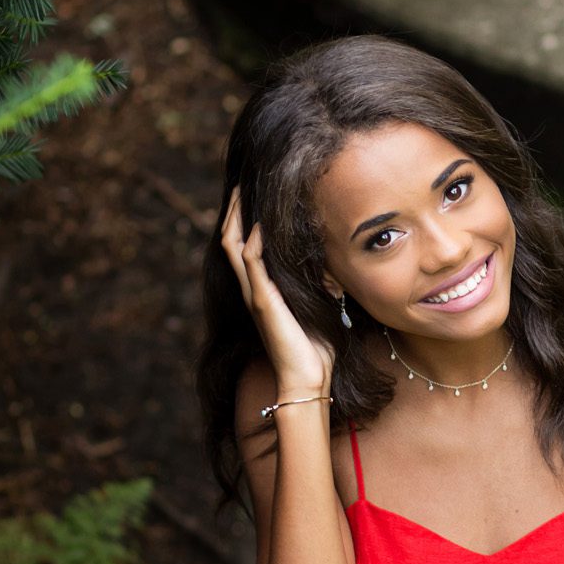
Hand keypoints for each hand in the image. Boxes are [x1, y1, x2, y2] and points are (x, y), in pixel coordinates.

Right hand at [221, 185, 336, 393]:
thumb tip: (332, 269)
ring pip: (233, 247)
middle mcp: (252, 288)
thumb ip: (320, 286)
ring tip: (243, 194)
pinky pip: (251, 265)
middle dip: (234, 212)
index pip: (243, 247)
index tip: (251, 195)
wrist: (307, 378)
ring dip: (237, 219)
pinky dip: (253, 243)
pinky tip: (259, 227)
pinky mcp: (263, 302)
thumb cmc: (314, 347)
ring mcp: (254, 294)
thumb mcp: (319, 306)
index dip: (243, 220)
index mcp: (262, 289)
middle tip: (241, 184)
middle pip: (231, 240)